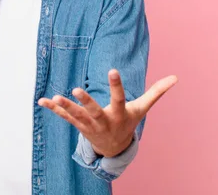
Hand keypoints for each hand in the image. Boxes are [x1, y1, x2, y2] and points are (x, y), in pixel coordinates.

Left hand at [38, 70, 177, 157]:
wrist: (115, 149)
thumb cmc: (128, 122)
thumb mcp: (142, 109)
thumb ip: (156, 92)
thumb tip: (176, 77)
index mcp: (120, 114)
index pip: (119, 98)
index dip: (116, 85)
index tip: (113, 70)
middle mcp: (103, 120)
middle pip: (94, 110)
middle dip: (85, 102)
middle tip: (76, 89)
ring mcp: (89, 125)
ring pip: (76, 116)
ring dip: (65, 107)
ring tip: (56, 97)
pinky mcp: (78, 126)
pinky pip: (64, 118)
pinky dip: (54, 110)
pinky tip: (42, 101)